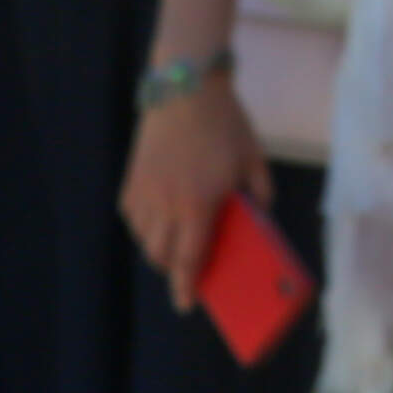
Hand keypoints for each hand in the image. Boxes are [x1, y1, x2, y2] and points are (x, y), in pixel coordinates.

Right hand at [121, 72, 268, 312]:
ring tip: (176, 243)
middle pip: (161, 256)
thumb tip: (259, 219)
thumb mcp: (254, 160)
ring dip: (158, 248)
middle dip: (173, 270)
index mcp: (197, 204)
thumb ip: (260, 194)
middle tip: (188, 268)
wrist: (186, 87)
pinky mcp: (132, 178)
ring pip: (144, 239)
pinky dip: (143, 226)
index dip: (186, 287)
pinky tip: (158, 218)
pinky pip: (132, 216)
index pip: (189, 259)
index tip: (185, 305)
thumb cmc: (225, 124)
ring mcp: (145, 191)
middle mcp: (165, 204)